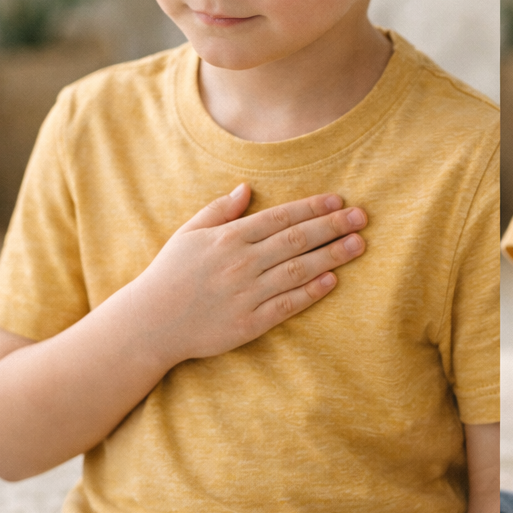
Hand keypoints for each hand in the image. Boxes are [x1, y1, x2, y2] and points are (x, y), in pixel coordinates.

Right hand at [131, 183, 367, 366]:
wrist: (150, 323)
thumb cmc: (170, 275)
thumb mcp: (188, 234)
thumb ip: (219, 211)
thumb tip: (246, 188)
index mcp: (227, 238)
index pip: (279, 218)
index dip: (312, 208)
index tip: (339, 201)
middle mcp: (240, 263)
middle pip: (295, 240)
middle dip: (332, 227)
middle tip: (362, 217)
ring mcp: (246, 294)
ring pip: (297, 271)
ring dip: (331, 256)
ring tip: (358, 245)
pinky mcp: (249, 324)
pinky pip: (287, 305)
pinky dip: (311, 292)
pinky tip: (333, 280)